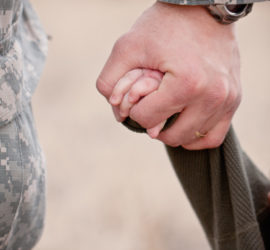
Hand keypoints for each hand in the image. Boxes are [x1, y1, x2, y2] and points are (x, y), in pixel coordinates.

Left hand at [97, 2, 241, 148]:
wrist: (203, 9)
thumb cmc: (164, 25)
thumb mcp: (127, 46)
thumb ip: (109, 80)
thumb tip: (116, 112)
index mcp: (186, 83)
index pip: (147, 119)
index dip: (134, 110)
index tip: (136, 96)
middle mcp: (212, 95)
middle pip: (170, 135)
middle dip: (152, 125)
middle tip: (149, 110)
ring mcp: (227, 99)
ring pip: (191, 139)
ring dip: (172, 132)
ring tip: (164, 117)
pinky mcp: (234, 99)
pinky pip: (214, 136)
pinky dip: (196, 137)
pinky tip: (183, 127)